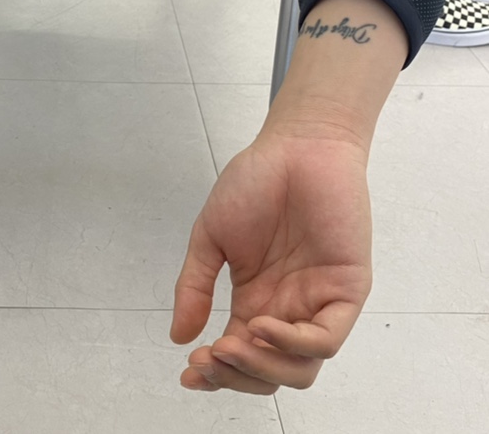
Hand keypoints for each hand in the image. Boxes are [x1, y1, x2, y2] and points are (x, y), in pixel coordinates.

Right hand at [171, 125, 372, 393]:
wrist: (296, 147)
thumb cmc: (255, 183)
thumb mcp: (211, 237)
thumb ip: (196, 286)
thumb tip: (178, 335)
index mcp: (256, 299)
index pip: (239, 355)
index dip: (215, 373)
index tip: (188, 371)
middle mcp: (288, 309)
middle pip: (270, 373)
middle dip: (236, 377)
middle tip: (207, 359)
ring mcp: (317, 302)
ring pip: (300, 368)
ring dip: (262, 367)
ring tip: (231, 345)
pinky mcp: (346, 290)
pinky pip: (326, 337)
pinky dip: (293, 343)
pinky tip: (262, 326)